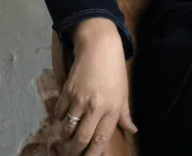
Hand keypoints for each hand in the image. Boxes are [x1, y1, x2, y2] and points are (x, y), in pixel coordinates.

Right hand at [54, 18, 137, 155]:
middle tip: (72, 155)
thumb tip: (132, 130)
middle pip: (82, 138)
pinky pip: (59, 113)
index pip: (100, 139)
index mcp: (112, 109)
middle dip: (75, 151)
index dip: (92, 153)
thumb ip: (124, 114)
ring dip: (66, 136)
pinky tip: (62, 119)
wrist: (99, 47)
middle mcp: (96, 108)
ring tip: (67, 138)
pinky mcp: (67, 92)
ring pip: (68, 128)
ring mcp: (80, 100)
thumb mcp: (123, 92)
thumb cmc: (114, 70)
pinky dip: (59, 119)